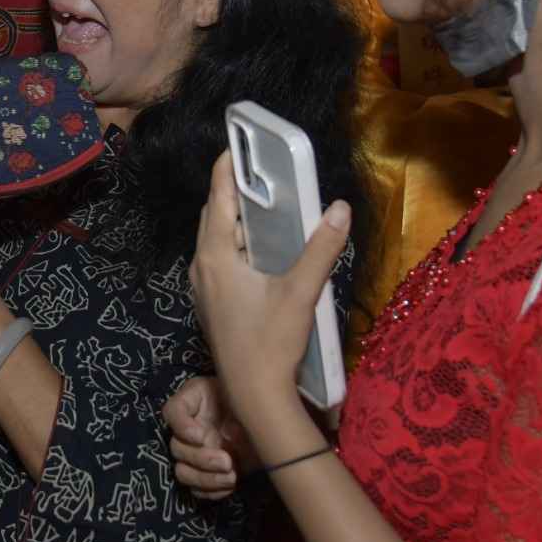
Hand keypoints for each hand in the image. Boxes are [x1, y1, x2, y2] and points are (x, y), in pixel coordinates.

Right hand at [165, 376, 248, 501]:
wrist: (271, 422)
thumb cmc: (255, 400)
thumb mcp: (243, 389)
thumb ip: (233, 394)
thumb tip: (226, 422)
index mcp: (193, 404)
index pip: (172, 412)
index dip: (182, 427)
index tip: (201, 436)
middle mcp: (188, 430)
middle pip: (176, 448)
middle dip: (201, 459)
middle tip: (227, 461)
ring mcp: (196, 454)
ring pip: (183, 473)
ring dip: (205, 478)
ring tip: (231, 476)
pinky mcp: (207, 473)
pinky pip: (198, 490)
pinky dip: (213, 491)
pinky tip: (230, 484)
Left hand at [190, 151, 349, 424]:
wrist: (252, 395)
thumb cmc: (272, 343)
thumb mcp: (301, 293)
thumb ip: (321, 249)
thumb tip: (340, 208)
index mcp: (216, 258)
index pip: (218, 200)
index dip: (226, 169)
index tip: (235, 145)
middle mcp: (201, 269)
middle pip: (213, 218)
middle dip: (233, 193)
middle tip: (258, 174)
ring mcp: (202, 289)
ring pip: (214, 242)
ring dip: (234, 222)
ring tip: (264, 209)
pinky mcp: (211, 306)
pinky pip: (218, 261)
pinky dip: (234, 246)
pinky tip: (260, 253)